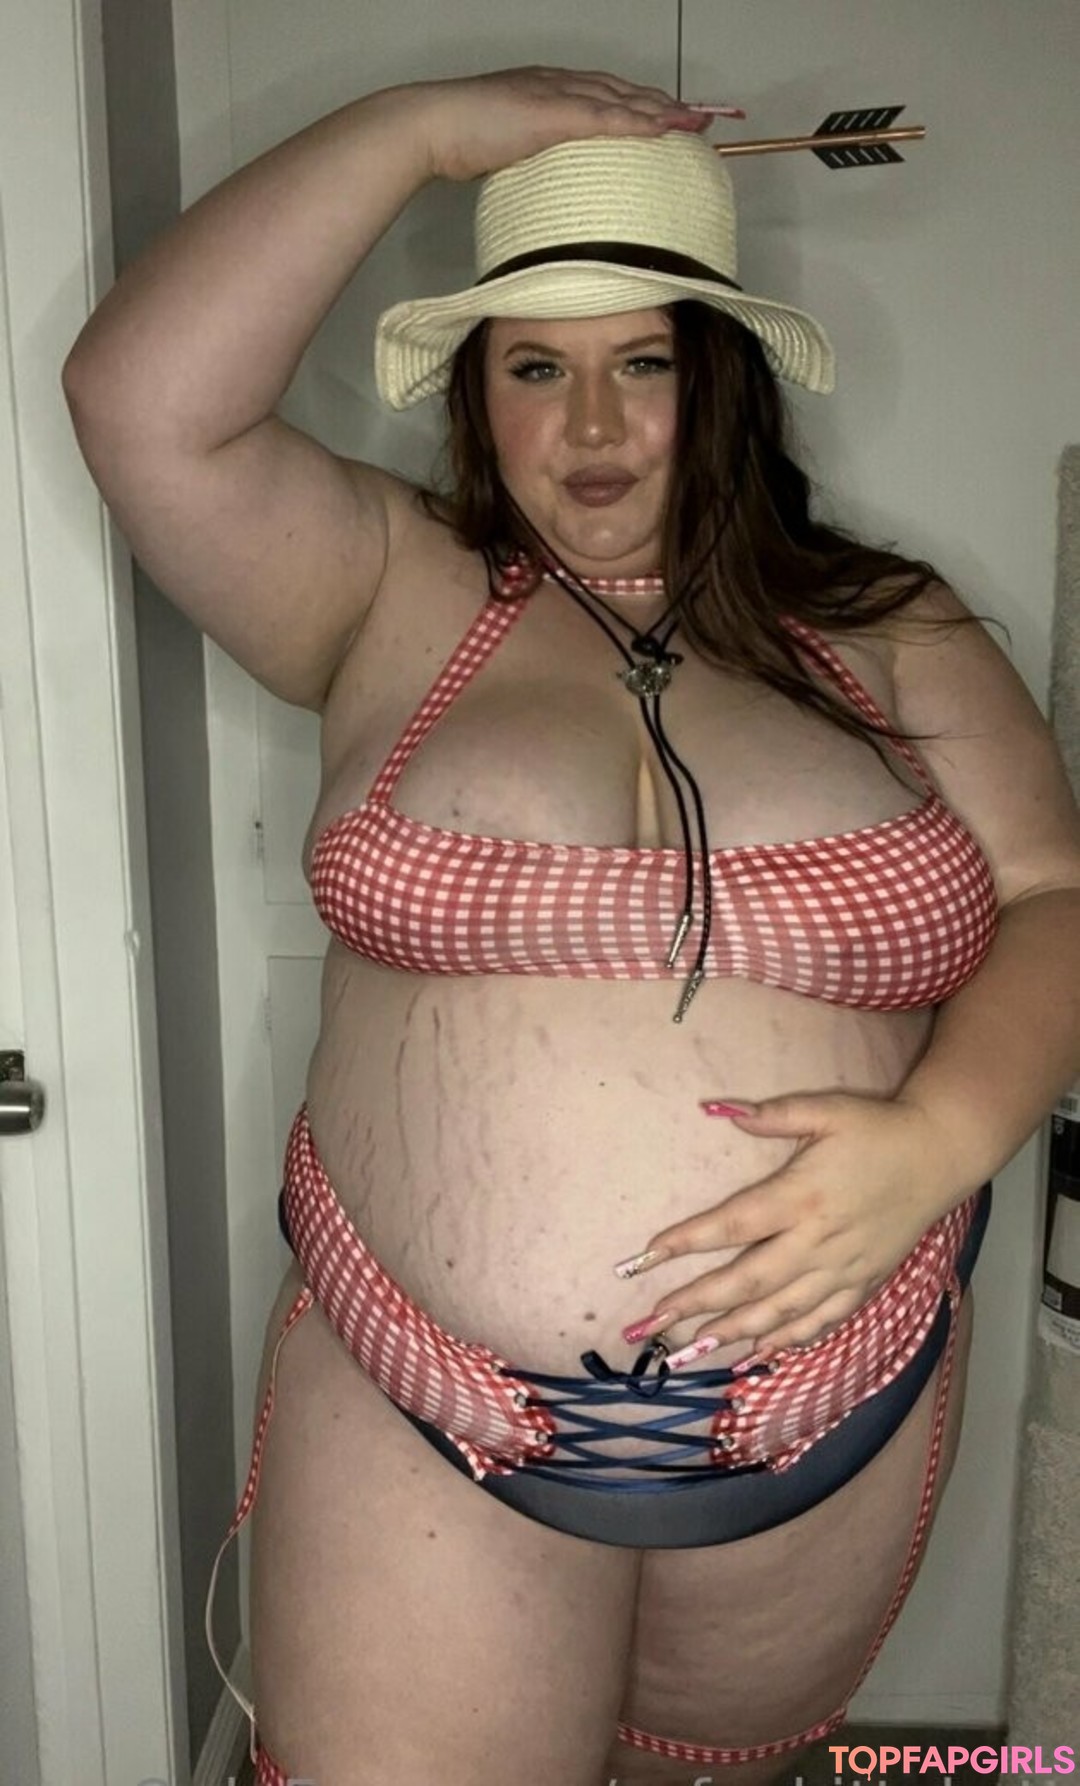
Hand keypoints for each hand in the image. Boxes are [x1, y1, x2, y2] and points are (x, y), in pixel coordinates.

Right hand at [416, 66, 708, 183]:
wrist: (431, 125)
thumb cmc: (457, 141)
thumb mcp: (503, 149)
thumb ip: (527, 157)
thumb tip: (542, 183)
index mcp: (545, 90)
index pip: (602, 94)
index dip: (636, 105)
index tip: (665, 118)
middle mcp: (557, 83)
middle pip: (621, 91)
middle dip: (661, 104)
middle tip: (697, 118)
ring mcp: (555, 94)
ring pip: (621, 99)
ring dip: (662, 110)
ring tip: (695, 123)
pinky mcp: (552, 111)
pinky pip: (606, 116)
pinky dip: (638, 121)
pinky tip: (664, 129)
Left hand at [619, 1090, 967, 1364]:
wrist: (940, 1155)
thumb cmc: (877, 1129)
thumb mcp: (825, 1110)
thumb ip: (772, 1115)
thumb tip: (716, 1110)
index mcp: (800, 1196)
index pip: (732, 1225)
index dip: (687, 1242)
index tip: (647, 1256)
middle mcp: (816, 1241)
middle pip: (746, 1281)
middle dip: (696, 1302)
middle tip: (653, 1321)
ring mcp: (841, 1269)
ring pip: (779, 1312)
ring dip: (732, 1331)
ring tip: (691, 1347)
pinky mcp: (863, 1284)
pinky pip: (819, 1322)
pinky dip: (786, 1341)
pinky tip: (756, 1353)